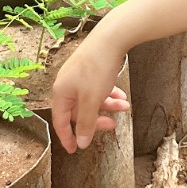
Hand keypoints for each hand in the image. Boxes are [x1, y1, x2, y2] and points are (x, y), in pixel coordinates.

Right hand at [50, 35, 130, 154]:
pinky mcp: (90, 68)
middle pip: (78, 110)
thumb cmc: (97, 68)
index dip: (68, 137)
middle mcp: (67, 84)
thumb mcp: (92, 100)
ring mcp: (79, 75)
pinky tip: (122, 96)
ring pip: (91, 99)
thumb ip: (86, 123)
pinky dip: (109, 94)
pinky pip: (97, 88)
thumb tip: (81, 143)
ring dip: (108, 106)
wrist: (111, 37)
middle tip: (113, 126)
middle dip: (97, 119)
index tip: (75, 150)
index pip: (60, 121)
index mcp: (61, 92)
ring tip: (126, 107)